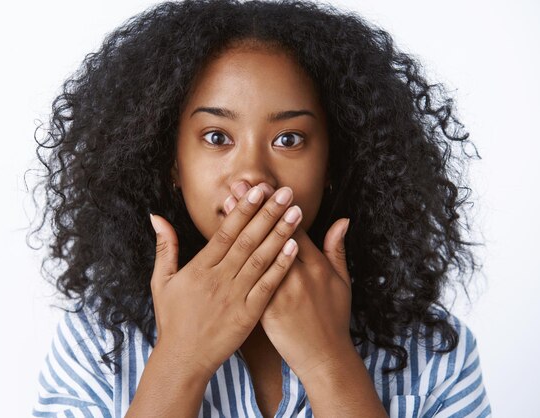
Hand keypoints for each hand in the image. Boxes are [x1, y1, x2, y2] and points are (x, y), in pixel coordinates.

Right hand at [148, 185, 302, 379]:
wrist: (183, 358)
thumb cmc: (172, 319)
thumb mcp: (161, 281)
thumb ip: (165, 247)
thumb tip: (156, 217)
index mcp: (200, 268)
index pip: (225, 232)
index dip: (242, 210)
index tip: (257, 190)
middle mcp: (219, 279)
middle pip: (247, 240)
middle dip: (267, 213)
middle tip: (285, 192)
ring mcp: (235, 296)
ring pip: (260, 259)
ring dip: (279, 234)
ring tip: (296, 212)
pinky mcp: (248, 314)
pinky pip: (267, 286)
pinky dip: (280, 266)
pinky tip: (293, 247)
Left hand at [224, 181, 352, 380]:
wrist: (324, 356)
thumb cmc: (334, 318)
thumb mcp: (342, 281)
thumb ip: (337, 249)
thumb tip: (342, 220)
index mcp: (315, 264)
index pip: (293, 227)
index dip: (276, 205)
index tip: (263, 186)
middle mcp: (296, 273)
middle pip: (270, 234)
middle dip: (253, 207)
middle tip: (237, 185)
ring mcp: (279, 290)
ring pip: (255, 252)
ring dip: (239, 226)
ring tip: (225, 205)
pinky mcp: (264, 308)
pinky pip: (246, 280)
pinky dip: (233, 260)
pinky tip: (221, 246)